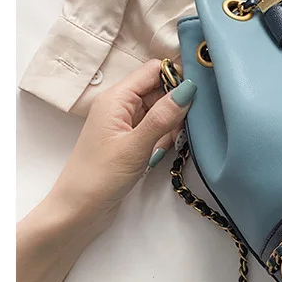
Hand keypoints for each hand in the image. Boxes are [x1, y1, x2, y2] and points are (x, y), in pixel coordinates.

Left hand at [47, 59, 196, 229]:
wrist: (79, 210)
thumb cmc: (100, 177)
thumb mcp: (136, 146)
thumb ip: (163, 117)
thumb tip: (189, 89)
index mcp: (117, 99)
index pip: (153, 70)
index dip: (177, 75)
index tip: (201, 90)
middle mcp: (121, 107)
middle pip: (159, 89)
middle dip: (179, 101)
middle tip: (196, 119)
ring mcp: (126, 125)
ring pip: (160, 110)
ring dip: (174, 121)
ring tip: (179, 138)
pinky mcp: (131, 142)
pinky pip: (156, 129)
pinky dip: (167, 136)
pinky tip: (169, 149)